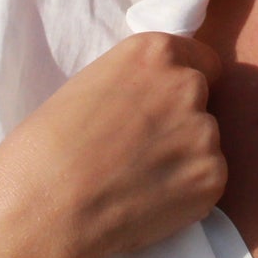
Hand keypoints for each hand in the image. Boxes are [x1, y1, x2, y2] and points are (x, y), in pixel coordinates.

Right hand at [0, 32, 226, 257]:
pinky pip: (207, 182)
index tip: (164, 107)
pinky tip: (146, 203)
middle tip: (140, 150)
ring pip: (203, 144)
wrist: (45, 206)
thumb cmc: (47, 147)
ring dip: (182, 160)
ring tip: (135, 181)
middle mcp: (187, 84)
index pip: (200, 60)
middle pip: (202, 100)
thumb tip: (153, 100)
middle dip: (180, 121)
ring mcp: (204, 131)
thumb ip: (135, 84)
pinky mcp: (212, 176)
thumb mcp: (90, 85)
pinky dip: (186, 195)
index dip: (180, 86)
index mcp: (155, 51)